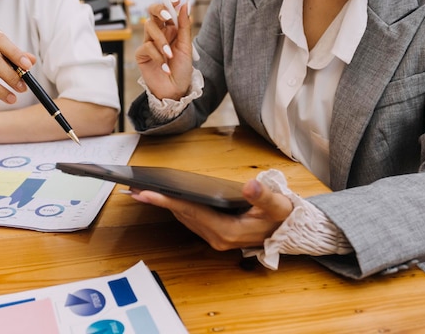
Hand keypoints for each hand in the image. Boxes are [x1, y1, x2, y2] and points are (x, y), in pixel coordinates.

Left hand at [130, 179, 293, 249]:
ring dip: (164, 205)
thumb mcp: (278, 204)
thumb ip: (264, 196)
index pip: (192, 212)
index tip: (148, 193)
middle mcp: (217, 238)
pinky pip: (191, 220)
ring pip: (184, 219)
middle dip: (158, 202)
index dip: (168, 201)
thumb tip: (249, 186)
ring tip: (143, 192)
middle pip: (182, 216)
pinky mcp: (215, 235)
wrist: (290, 231)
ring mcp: (215, 238)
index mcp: (228, 231)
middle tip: (134, 189)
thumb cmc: (282, 215)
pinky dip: (176, 208)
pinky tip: (166, 198)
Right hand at [135, 0, 194, 100]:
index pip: (166, 9)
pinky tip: (165, 67)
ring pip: (149, 27)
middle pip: (152, 12)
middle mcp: (158, 33)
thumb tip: (185, 4)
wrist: (176, 90)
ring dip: (161, 41)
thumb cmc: (182, 69)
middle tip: (168, 17)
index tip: (176, 0)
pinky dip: (157, 56)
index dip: (168, 2)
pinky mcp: (141, 55)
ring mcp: (148, 43)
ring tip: (170, 55)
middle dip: (159, 10)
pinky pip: (146, 47)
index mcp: (170, 29)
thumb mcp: (187, 46)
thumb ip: (184, 26)